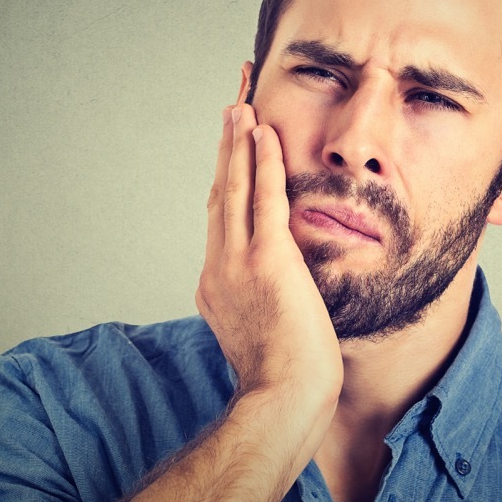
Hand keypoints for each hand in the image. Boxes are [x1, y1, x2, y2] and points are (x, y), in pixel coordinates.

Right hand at [195, 102, 342, 406]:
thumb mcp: (264, 331)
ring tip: (240, 102)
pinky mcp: (266, 260)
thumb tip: (273, 290)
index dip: (225, 175)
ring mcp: (237, 261)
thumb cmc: (285, 378)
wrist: (284, 399)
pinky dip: (262, 161)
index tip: (231, 145)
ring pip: (235, 186)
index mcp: (215, 283)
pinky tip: (264, 132)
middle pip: (221, 190)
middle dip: (226, 144)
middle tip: (231, 102)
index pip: (221, 215)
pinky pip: (263, 197)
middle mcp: (218, 265)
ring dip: (238, 140)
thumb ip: (261, 302)